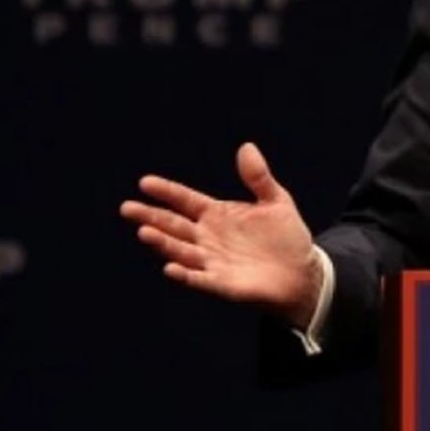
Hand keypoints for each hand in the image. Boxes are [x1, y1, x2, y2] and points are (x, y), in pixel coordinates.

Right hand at [119, 142, 322, 327]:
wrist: (302, 272)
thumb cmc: (286, 236)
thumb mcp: (276, 201)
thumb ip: (258, 177)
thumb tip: (246, 147)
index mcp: (217, 214)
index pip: (186, 200)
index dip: (167, 192)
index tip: (145, 182)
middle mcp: (208, 237)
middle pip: (174, 225)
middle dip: (151, 216)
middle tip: (127, 208)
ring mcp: (212, 260)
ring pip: (181, 250)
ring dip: (163, 242)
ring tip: (145, 232)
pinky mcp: (221, 283)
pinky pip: (199, 278)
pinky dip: (185, 274)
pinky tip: (171, 267)